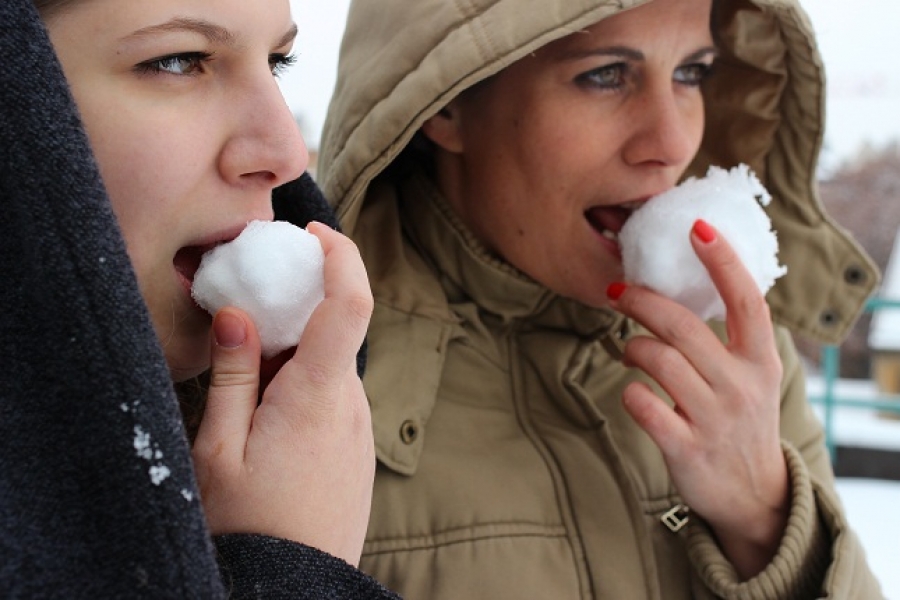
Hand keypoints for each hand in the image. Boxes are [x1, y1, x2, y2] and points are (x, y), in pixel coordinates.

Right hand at [192, 222, 374, 566]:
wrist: (297, 589)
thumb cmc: (250, 526)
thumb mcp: (217, 450)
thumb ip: (231, 374)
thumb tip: (238, 312)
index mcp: (318, 395)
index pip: (351, 303)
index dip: (340, 255)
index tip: (313, 232)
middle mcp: (352, 406)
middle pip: (335, 332)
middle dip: (295, 312)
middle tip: (245, 315)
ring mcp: (360, 430)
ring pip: (332, 367)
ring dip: (295, 356)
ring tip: (245, 385)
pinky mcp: (357, 449)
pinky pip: (336, 398)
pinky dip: (306, 385)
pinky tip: (268, 417)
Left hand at [606, 219, 788, 579]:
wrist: (755, 496)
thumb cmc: (742, 421)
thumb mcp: (753, 377)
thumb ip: (728, 338)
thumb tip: (680, 288)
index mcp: (760, 361)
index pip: (746, 300)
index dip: (722, 261)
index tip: (696, 227)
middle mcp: (741, 385)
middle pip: (682, 326)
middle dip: (642, 301)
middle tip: (618, 293)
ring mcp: (714, 418)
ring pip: (657, 358)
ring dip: (632, 347)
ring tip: (630, 352)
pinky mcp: (685, 447)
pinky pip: (641, 403)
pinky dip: (629, 392)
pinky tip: (634, 392)